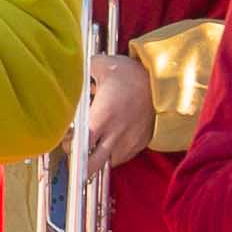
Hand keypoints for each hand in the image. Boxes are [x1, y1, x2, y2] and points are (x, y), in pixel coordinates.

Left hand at [79, 48, 155, 173]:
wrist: (164, 83)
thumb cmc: (134, 75)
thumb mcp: (104, 65)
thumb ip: (82, 68)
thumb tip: (68, 66)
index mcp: (102, 118)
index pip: (79, 146)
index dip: (69, 145)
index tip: (67, 138)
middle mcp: (114, 135)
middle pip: (90, 166)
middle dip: (79, 161)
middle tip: (77, 147)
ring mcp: (127, 143)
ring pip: (106, 164)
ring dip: (97, 158)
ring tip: (94, 143)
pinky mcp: (138, 145)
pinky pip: (120, 158)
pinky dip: (112, 154)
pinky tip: (110, 139)